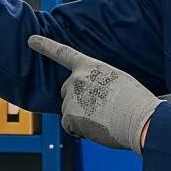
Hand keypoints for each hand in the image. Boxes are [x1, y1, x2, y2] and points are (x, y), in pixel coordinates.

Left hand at [27, 35, 161, 153]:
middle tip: (100, 109)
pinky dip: (79, 130)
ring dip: (80, 117)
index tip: (31, 40)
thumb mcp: (117, 79)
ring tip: (103, 119)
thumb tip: (91, 96)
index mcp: (91, 66)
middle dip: (76, 101)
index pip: (64, 53)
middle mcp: (77, 79)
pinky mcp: (69, 116)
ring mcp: (71, 97)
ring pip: (69, 110)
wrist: (140, 119)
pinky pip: (69, 126)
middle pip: (66, 90)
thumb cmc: (135, 101)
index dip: (46, 45)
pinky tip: (96, 128)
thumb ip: (98, 81)